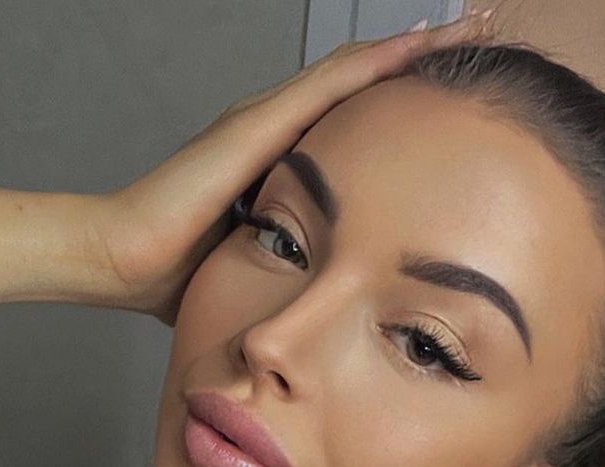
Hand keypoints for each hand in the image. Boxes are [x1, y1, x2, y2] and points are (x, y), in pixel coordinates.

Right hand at [95, 9, 495, 326]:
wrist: (122, 260)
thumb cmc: (173, 272)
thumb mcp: (254, 269)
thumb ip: (287, 270)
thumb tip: (317, 301)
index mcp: (276, 163)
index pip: (352, 122)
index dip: (403, 105)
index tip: (456, 104)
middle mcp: (273, 129)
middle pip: (361, 83)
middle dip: (422, 61)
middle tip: (481, 40)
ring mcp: (263, 120)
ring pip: (355, 71)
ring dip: (414, 48)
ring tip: (472, 28)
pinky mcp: (255, 125)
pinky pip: (330, 84)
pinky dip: (379, 62)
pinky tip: (422, 45)